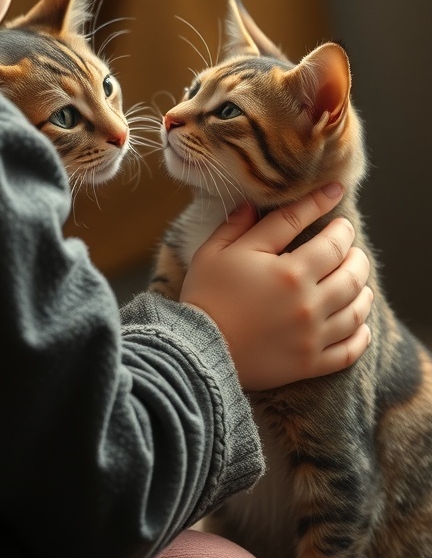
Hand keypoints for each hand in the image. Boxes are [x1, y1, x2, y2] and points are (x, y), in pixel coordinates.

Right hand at [179, 184, 372, 390]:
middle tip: (349, 245)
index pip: (328, 238)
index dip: (333, 214)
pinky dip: (361, 334)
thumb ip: (239, 225)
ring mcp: (312, 335)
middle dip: (355, 253)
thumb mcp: (216, 252)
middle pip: (352, 272)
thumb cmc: (205, 297)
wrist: (195, 351)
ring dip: (363, 289)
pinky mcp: (309, 363)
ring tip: (358, 278)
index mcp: (289, 272)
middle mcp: (308, 303)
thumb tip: (252, 204)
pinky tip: (360, 323)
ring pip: (356, 309)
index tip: (336, 194)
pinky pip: (349, 350)